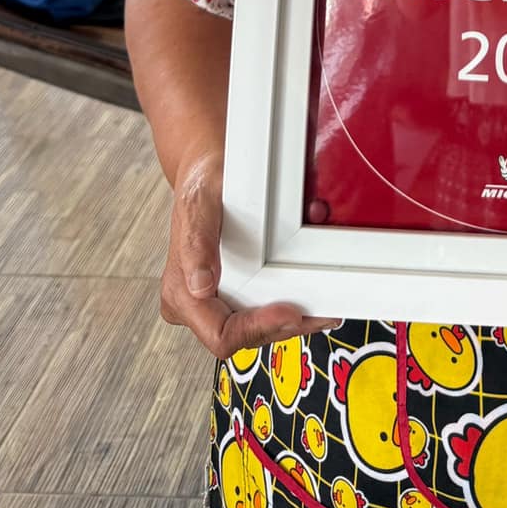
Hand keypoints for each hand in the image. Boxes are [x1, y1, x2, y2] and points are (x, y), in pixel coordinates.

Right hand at [161, 149, 336, 358]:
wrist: (211, 171)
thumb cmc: (201, 185)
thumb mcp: (197, 203)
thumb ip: (197, 244)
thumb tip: (201, 285)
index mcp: (182, 294)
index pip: (221, 335)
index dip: (258, 329)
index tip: (290, 313)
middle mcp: (200, 303)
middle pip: (249, 336)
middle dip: (286, 326)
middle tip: (320, 313)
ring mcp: (221, 299)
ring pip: (262, 326)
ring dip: (296, 318)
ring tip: (324, 307)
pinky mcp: (239, 291)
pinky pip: (268, 307)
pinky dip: (293, 300)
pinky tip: (314, 292)